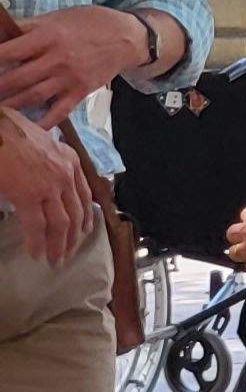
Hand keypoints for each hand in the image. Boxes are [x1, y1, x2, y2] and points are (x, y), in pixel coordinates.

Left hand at [0, 5, 151, 117]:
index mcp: (48, 36)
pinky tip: (28, 128)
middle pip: (17, 78)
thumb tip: (2, 32)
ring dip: (10, 105)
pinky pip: (58, 111)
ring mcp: (69, 78)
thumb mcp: (58, 16)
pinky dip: (43, 123)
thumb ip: (30, 26)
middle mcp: (57, 59)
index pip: (10, 50)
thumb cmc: (90, 23)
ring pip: (32, 96)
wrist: (128, 38)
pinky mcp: (80, 92)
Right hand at [0, 111, 90, 262]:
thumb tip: (47, 184)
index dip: (85, 217)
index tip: (85, 230)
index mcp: (70, 161)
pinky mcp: (29, 195)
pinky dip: (37, 242)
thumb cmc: (12, 131)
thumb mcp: (43, 142)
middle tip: (68, 254)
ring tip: (55, 260)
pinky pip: (37, 225)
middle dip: (73, 237)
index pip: (84, 196)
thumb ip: (51, 163)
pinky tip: (36, 253)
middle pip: (76, 214)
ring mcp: (49, 186)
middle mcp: (66, 175)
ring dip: (59, 245)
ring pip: (61, 224)